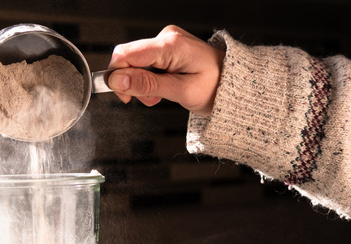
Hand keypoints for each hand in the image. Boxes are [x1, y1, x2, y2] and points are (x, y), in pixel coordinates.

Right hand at [108, 25, 223, 116]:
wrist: (233, 84)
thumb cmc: (215, 88)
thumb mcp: (180, 92)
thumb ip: (147, 85)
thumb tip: (117, 81)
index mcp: (171, 45)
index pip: (126, 54)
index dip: (117, 76)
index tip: (124, 97)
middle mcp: (167, 37)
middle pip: (129, 58)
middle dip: (132, 82)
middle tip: (149, 100)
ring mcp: (167, 40)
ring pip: (136, 62)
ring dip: (142, 83)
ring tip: (160, 96)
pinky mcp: (168, 47)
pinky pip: (146, 62)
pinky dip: (150, 78)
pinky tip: (163, 87)